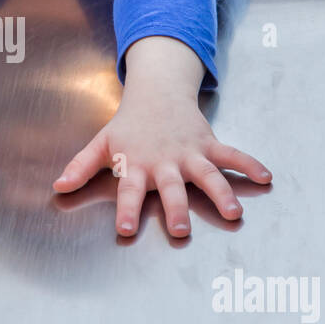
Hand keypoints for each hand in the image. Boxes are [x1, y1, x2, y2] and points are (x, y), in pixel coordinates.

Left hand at [52, 90, 270, 237]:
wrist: (156, 93)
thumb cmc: (128, 126)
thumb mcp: (102, 144)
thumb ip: (81, 166)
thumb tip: (58, 186)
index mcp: (137, 164)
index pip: (129, 191)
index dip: (127, 209)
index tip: (126, 229)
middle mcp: (165, 162)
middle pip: (171, 188)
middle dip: (175, 208)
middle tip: (179, 230)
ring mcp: (190, 154)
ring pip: (207, 175)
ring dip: (221, 192)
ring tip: (233, 212)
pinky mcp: (209, 146)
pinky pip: (232, 156)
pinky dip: (249, 165)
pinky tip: (266, 178)